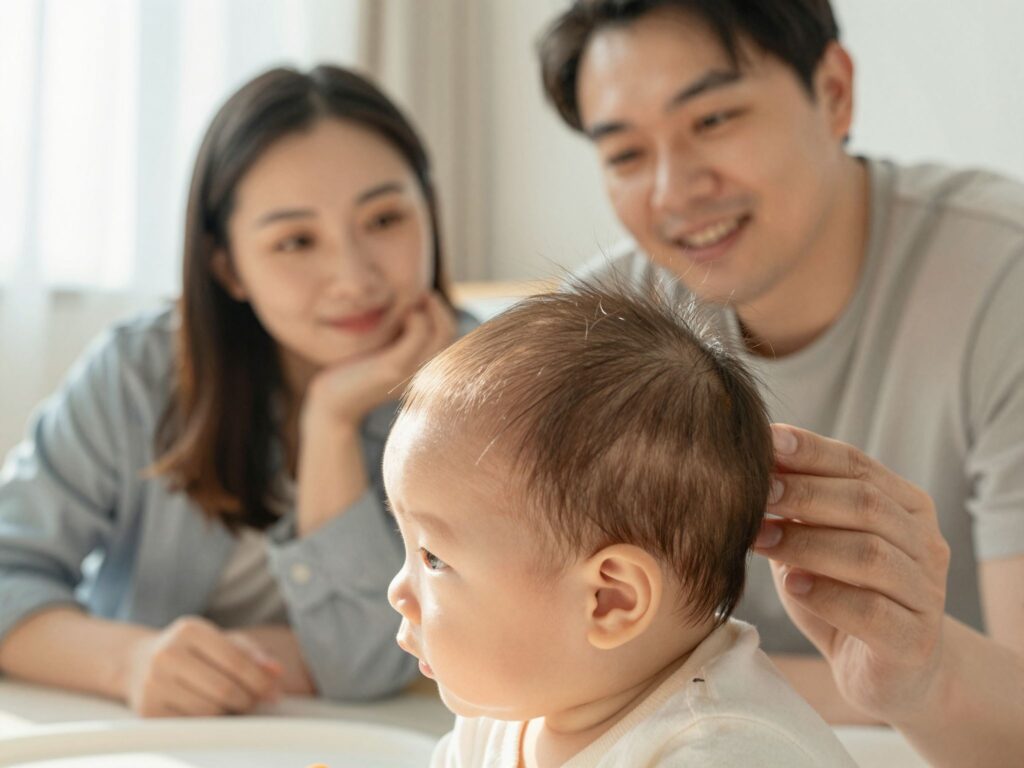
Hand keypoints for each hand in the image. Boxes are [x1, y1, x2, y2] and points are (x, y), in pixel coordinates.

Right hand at [124, 616, 282, 716]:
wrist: (138, 662)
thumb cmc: (190, 650)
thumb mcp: (219, 640)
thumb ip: (251, 653)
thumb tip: (277, 672)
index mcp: (189, 630)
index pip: (235, 661)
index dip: (260, 680)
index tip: (273, 692)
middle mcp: (167, 653)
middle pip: (224, 689)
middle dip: (248, 699)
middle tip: (255, 701)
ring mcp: (153, 682)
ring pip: (209, 710)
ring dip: (230, 712)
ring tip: (234, 703)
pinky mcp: (147, 709)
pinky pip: (191, 724)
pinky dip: (208, 721)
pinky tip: (211, 710)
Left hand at [303, 292, 455, 427]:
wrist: (332, 403)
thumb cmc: (352, 375)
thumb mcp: (381, 354)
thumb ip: (398, 340)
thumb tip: (408, 312)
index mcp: (423, 372)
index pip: (448, 339)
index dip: (441, 314)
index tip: (422, 298)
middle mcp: (425, 375)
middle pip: (449, 334)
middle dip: (439, 307)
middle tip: (420, 293)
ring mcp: (413, 372)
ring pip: (441, 333)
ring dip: (429, 309)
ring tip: (412, 299)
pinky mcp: (395, 366)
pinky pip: (419, 333)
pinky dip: (415, 316)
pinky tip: (401, 312)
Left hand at [753, 424, 951, 724]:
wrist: (879, 670)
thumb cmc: (840, 591)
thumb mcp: (816, 539)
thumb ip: (797, 504)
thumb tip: (753, 459)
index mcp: (907, 506)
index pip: (858, 465)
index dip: (811, 451)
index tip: (766, 442)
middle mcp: (926, 544)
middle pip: (866, 505)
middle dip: (805, 494)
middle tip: (756, 493)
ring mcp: (927, 594)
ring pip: (870, 556)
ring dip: (807, 543)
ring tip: (759, 539)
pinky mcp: (915, 642)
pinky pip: (873, 611)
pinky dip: (827, 594)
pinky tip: (792, 585)